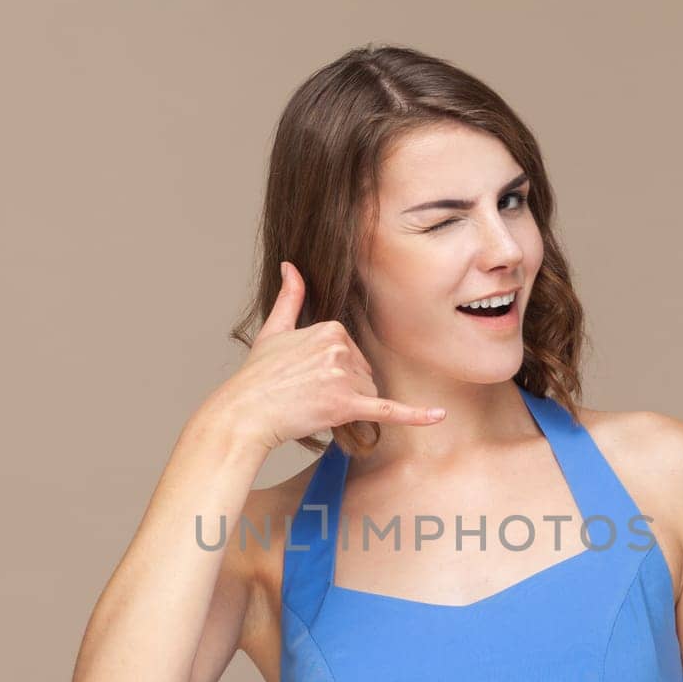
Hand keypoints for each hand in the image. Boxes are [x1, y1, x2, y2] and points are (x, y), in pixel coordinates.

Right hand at [210, 261, 445, 453]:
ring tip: (312, 407)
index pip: (354, 354)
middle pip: (364, 375)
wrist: (244, 413)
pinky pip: (388, 411)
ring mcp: (343, 377)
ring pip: (368, 395)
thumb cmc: (257, 377)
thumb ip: (290, 297)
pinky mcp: (345, 406)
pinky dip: (415, 416)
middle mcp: (340, 348)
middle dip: (343, 390)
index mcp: (330, 328)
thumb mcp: (274, 330)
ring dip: (348, 407)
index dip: (335, 372)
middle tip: (306, 395)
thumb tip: (290, 265)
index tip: (307, 377)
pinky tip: (438, 416)